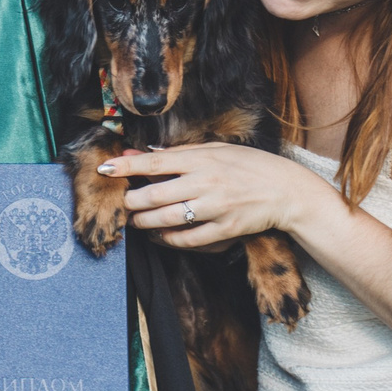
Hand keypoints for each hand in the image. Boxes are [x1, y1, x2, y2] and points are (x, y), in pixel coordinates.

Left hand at [99, 143, 328, 250]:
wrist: (286, 190)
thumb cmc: (249, 165)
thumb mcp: (215, 150)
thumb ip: (177, 154)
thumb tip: (139, 155)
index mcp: (203, 158)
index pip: (156, 162)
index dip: (127, 166)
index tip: (105, 169)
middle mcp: (206, 182)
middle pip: (155, 195)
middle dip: (132, 202)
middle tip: (122, 204)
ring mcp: (216, 208)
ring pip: (168, 219)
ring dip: (145, 223)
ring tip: (136, 221)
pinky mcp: (225, 229)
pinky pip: (188, 239)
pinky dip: (169, 240)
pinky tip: (160, 236)